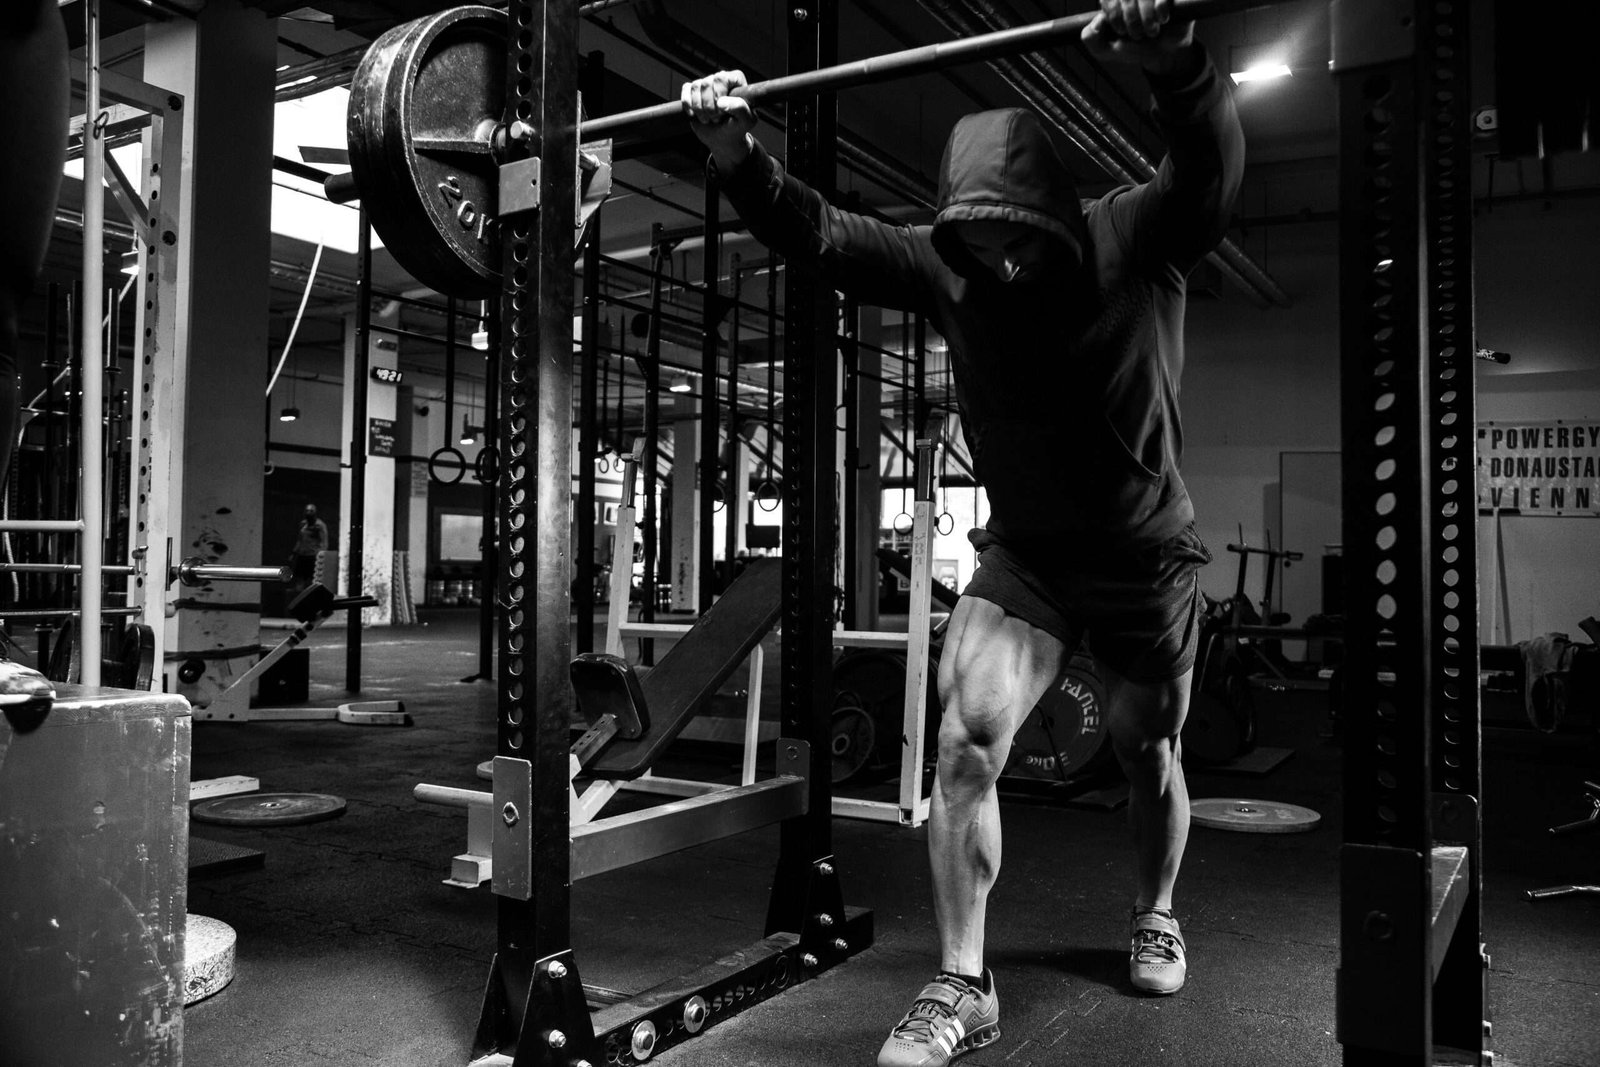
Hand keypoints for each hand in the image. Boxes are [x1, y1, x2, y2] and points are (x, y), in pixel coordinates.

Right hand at [680, 70, 757, 172]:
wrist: (722, 138)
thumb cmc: (736, 127)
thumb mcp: (746, 121)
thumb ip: (740, 109)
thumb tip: (721, 102)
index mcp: (736, 80)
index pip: (721, 78)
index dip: (718, 96)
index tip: (722, 111)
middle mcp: (720, 78)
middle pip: (706, 83)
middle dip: (709, 106)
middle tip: (716, 118)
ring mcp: (705, 84)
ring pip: (695, 87)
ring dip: (699, 108)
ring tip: (708, 119)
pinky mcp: (692, 91)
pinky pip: (686, 90)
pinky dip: (688, 105)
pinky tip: (694, 115)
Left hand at [1081, 0, 1195, 74]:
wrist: (1165, 52)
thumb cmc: (1136, 48)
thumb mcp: (1107, 49)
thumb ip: (1091, 39)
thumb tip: (1097, 22)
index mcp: (1112, 1)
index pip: (1108, 0)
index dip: (1115, 19)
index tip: (1121, 32)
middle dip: (1132, 23)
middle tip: (1137, 35)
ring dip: (1147, 21)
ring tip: (1151, 31)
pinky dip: (1161, 15)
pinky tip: (1162, 21)